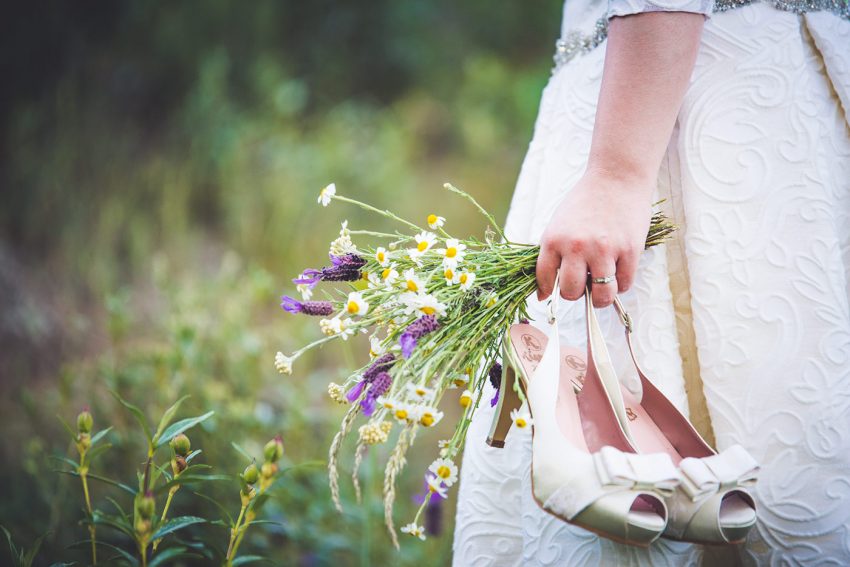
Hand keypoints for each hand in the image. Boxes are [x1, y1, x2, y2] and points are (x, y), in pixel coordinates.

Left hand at [535, 169, 654, 306]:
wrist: (617, 177)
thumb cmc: (586, 202)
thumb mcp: (559, 224)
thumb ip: (552, 254)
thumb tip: (545, 293)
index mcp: (554, 239)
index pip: (545, 279)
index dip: (548, 291)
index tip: (552, 294)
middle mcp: (576, 246)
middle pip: (571, 292)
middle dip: (576, 294)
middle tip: (583, 285)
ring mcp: (604, 249)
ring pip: (600, 294)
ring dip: (600, 298)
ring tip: (601, 289)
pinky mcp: (629, 250)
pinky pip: (624, 284)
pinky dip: (621, 285)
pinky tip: (618, 274)